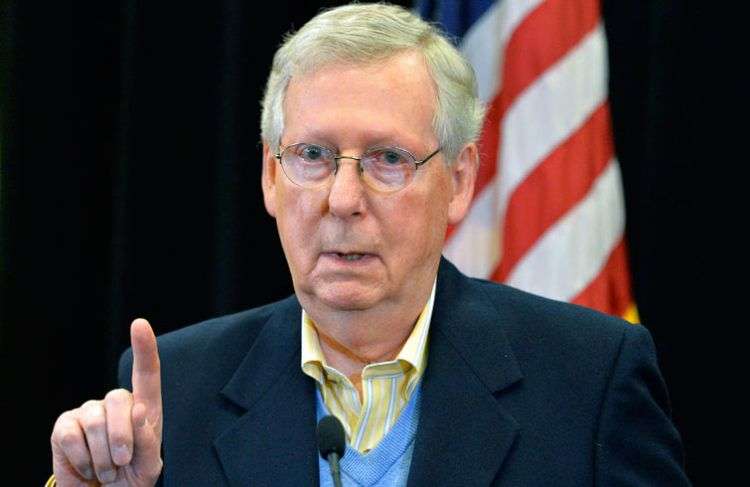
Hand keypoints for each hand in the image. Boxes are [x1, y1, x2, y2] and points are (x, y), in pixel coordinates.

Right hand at [51, 319, 162, 485]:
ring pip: (96, 421)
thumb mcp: (149, 466)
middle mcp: (115, 404)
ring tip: (107, 470)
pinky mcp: (64, 425)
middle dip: (123, 437)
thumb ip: (149, 442)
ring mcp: (88, 412)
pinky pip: (72, 436)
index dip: (144, 348)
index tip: (140, 324)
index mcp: (143, 409)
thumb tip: (139, 410)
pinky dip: (83, 459)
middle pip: (119, 399)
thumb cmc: (130, 478)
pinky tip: (88, 467)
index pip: (146, 374)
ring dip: (103, 456)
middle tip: (121, 464)